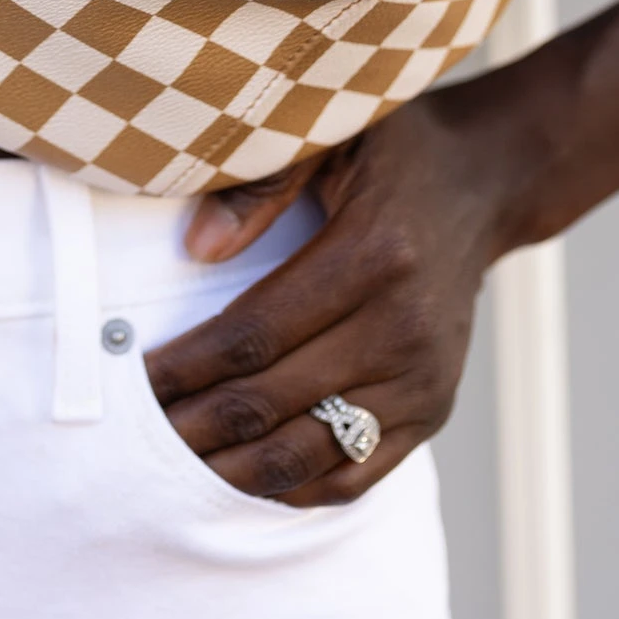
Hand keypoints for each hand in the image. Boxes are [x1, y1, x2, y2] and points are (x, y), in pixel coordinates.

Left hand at [144, 85, 509, 506]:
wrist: (486, 182)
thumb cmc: (395, 148)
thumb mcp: (331, 132)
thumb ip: (263, 183)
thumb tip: (197, 248)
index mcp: (374, 254)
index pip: (257, 334)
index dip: (188, 365)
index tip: (133, 376)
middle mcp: (405, 328)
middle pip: (276, 402)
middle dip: (195, 424)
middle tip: (132, 432)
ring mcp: (424, 379)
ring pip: (310, 452)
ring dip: (234, 468)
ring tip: (173, 463)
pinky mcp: (433, 409)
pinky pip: (356, 474)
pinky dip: (294, 487)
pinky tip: (242, 472)